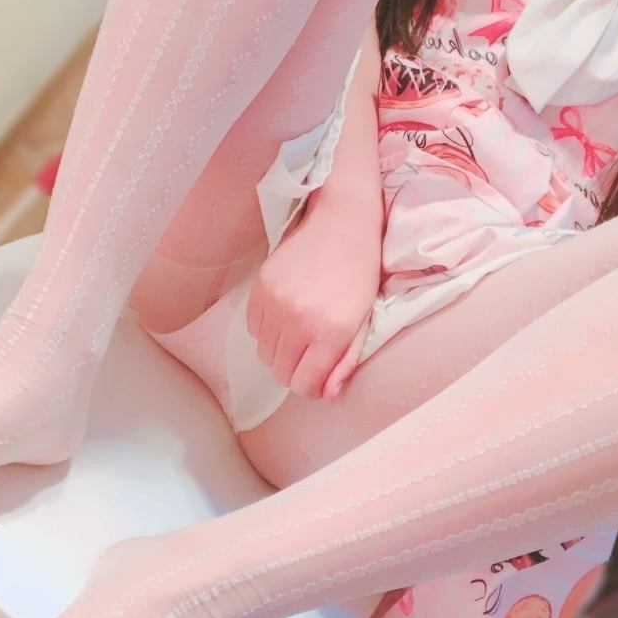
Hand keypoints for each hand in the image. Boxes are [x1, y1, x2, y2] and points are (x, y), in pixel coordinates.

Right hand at [245, 202, 380, 400]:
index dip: (311, 387)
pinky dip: (266, 330)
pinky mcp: (260, 287)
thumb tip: (325, 395)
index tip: (317, 376)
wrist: (340, 222)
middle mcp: (298, 322)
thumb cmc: (359, 272)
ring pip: (264, 353)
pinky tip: (284, 315)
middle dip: (295, 370)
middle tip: (309, 352)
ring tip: (298, 330)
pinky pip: (253, 328)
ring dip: (279, 350)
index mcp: (330, 332)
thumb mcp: (364, 320)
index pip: (303, 385)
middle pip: (280, 373)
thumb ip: (344, 361)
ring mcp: (275, 304)